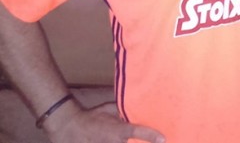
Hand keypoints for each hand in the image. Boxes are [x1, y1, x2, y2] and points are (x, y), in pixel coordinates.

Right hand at [46, 101, 164, 142]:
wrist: (69, 127)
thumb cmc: (91, 116)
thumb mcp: (109, 109)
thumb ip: (123, 110)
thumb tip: (137, 107)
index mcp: (119, 131)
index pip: (138, 132)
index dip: (152, 136)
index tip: (163, 139)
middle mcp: (115, 142)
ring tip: (142, 142)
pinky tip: (128, 142)